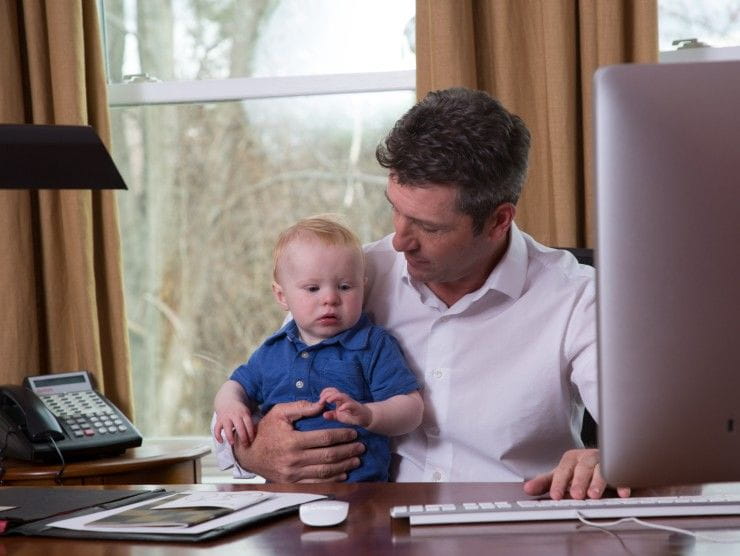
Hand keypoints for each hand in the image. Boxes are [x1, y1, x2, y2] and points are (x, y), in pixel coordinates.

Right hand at [213, 403, 254, 445]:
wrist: (227, 400)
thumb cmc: (240, 411)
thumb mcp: (246, 413)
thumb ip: (250, 422)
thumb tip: (256, 435)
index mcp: (244, 413)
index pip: (249, 424)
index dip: (251, 433)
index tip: (252, 441)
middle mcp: (235, 415)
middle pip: (240, 427)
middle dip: (243, 437)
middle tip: (245, 445)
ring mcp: (226, 417)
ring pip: (227, 427)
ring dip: (229, 436)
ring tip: (232, 443)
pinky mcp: (219, 420)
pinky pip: (216, 428)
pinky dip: (218, 436)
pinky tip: (221, 441)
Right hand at [233, 400, 364, 481]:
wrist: (248, 453)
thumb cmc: (265, 430)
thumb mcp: (279, 412)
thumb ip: (301, 408)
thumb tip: (321, 404)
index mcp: (293, 441)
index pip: (324, 438)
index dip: (342, 436)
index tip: (353, 433)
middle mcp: (294, 459)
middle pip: (328, 456)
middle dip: (347, 451)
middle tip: (361, 447)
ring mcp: (293, 473)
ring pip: (325, 471)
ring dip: (344, 466)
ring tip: (356, 460)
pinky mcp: (292, 482)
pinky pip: (316, 483)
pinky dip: (332, 479)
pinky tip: (343, 474)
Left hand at [319, 387, 371, 427]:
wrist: (364, 417)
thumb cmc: (351, 415)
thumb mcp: (339, 416)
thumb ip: (331, 415)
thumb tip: (323, 415)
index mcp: (339, 399)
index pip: (331, 391)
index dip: (324, 393)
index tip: (319, 400)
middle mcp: (344, 399)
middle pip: (335, 391)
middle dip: (326, 395)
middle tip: (320, 402)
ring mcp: (350, 402)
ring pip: (342, 396)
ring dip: (334, 397)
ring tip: (328, 401)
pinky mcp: (356, 408)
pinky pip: (350, 405)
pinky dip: (345, 406)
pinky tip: (340, 409)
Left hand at [522, 449, 630, 499]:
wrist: (603, 458)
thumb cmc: (580, 470)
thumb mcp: (562, 474)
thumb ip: (546, 482)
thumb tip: (527, 489)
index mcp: (572, 459)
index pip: (563, 470)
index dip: (558, 483)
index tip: (555, 496)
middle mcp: (587, 458)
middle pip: (583, 468)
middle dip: (579, 482)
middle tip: (576, 495)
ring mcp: (604, 462)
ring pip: (601, 469)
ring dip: (598, 482)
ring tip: (594, 495)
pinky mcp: (620, 467)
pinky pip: (622, 473)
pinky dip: (623, 483)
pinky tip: (622, 493)